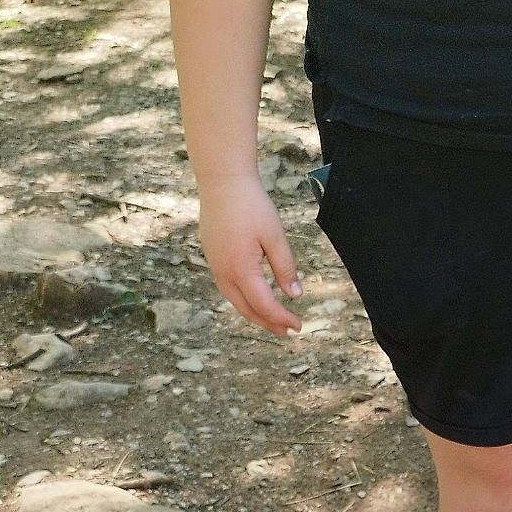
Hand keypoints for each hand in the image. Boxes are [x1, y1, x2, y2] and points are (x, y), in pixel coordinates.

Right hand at [198, 173, 302, 335]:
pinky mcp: (212, 257)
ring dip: (254, 313)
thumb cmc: (251, 204)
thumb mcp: (275, 236)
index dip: (282, 318)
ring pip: (235, 300)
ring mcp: (215, 265)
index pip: (265, 305)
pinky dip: (243, 298)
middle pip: (247, 309)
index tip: (299, 325)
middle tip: (287, 331)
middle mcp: (224, 272)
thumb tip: (294, 295)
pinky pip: (228, 287)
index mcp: (241, 270)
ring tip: (272, 320)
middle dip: (268, 323)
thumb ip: (285, 267)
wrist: (221, 180)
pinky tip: (254, 297)